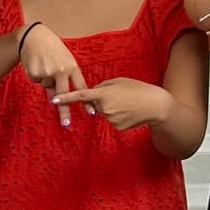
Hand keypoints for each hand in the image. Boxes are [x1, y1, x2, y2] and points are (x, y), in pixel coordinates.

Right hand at [17, 24, 88, 128]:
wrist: (34, 36)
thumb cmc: (52, 49)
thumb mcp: (63, 60)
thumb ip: (64, 78)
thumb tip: (58, 99)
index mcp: (72, 67)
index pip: (81, 87)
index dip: (86, 101)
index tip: (91, 112)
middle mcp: (61, 70)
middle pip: (64, 94)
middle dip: (65, 111)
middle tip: (66, 124)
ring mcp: (48, 72)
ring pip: (47, 86)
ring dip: (45, 79)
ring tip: (44, 64)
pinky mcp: (36, 73)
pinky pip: (37, 81)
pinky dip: (36, 75)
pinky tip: (37, 64)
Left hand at [52, 77, 172, 132]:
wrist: (156, 106)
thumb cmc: (138, 90)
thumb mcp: (119, 82)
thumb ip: (102, 86)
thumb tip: (93, 92)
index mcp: (103, 93)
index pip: (80, 96)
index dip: (66, 98)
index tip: (53, 100)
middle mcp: (104, 107)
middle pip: (95, 105)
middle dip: (103, 101)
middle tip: (121, 97)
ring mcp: (110, 119)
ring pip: (104, 113)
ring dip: (112, 109)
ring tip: (128, 104)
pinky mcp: (117, 127)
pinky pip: (112, 120)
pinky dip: (119, 117)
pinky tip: (130, 113)